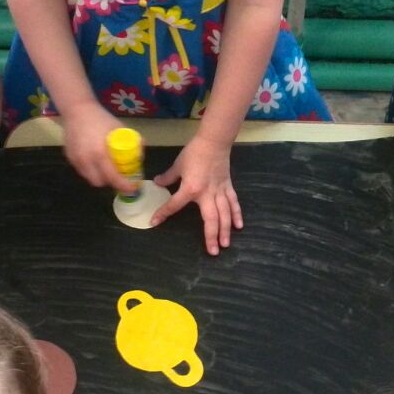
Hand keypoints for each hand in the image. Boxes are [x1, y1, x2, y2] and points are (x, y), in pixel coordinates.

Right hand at [62, 104, 134, 190]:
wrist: (77, 109)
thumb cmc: (101, 119)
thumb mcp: (120, 128)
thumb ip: (132, 143)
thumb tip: (140, 157)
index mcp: (100, 153)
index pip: (113, 178)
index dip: (124, 185)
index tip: (132, 187)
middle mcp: (86, 160)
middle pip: (100, 182)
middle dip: (110, 182)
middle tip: (118, 175)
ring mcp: (75, 160)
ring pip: (89, 178)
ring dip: (100, 176)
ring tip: (106, 167)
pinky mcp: (69, 158)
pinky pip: (82, 171)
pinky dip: (90, 170)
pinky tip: (95, 160)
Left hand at [152, 136, 241, 255]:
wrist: (213, 142)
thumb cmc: (194, 153)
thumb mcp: (178, 165)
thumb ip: (168, 177)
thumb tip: (157, 183)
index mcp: (191, 189)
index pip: (175, 205)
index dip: (163, 213)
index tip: (155, 222)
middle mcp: (207, 194)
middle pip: (210, 219)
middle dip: (211, 236)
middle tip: (212, 251)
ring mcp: (220, 192)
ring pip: (224, 214)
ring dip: (226, 230)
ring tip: (225, 244)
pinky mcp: (228, 187)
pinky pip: (233, 203)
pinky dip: (236, 214)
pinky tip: (239, 226)